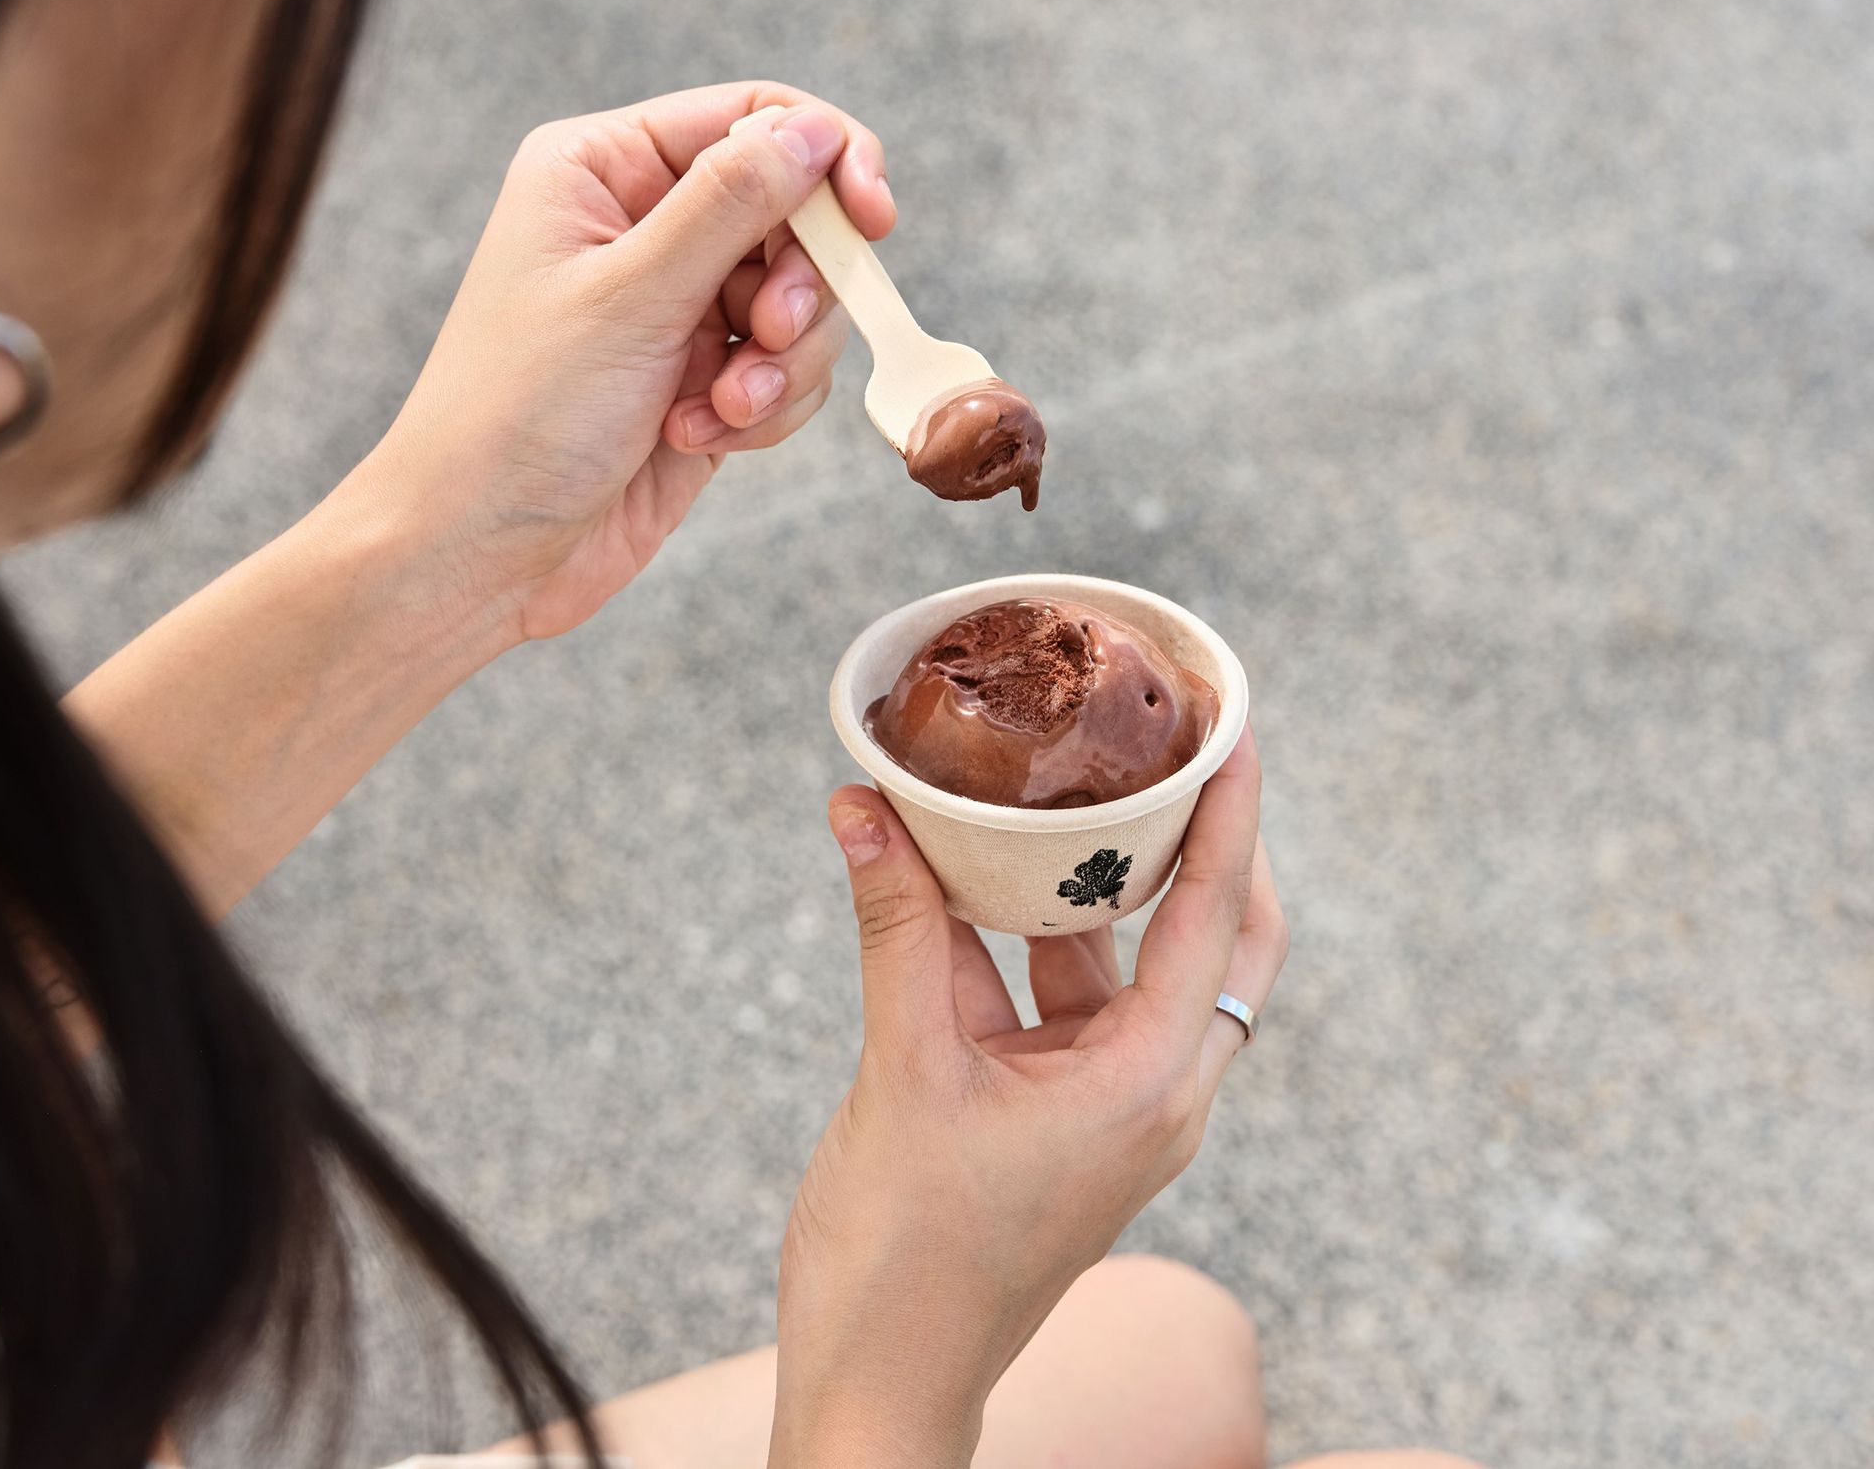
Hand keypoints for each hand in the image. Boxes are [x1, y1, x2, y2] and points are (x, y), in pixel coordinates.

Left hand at [344, 82, 893, 640]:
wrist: (482, 552)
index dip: (827, 158)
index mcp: (605, 171)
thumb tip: (815, 132)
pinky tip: (699, 438)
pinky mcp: (704, 385)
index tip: (870, 222)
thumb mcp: (630, 295)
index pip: (752, 119)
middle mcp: (645, 228)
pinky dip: (763, 410)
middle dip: (799, 290)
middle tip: (767, 337)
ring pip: (803, 306)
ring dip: (780, 365)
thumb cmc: (518, 415)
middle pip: (795, 217)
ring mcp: (677, 310)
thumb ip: (731, 204)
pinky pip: (786, 375)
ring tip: (720, 411)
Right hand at [769, 727, 1287, 1467]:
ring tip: (1046, 794)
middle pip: (1210, 942)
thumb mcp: (902, 1073)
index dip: (1233, 813)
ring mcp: (1102, 1107)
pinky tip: (962, 882)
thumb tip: (867, 807)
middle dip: (1197, 847)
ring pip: (1117, 966)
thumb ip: (896, 932)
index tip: (1237, 722)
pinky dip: (1013, 943)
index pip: (1219, 920)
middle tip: (1171, 752)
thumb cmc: (906, 1261)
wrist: (879, 1382)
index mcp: (1147, 1087)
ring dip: (1081, 889)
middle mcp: (1148, 1093)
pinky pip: (1049, 1004)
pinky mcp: (1050, 1116)